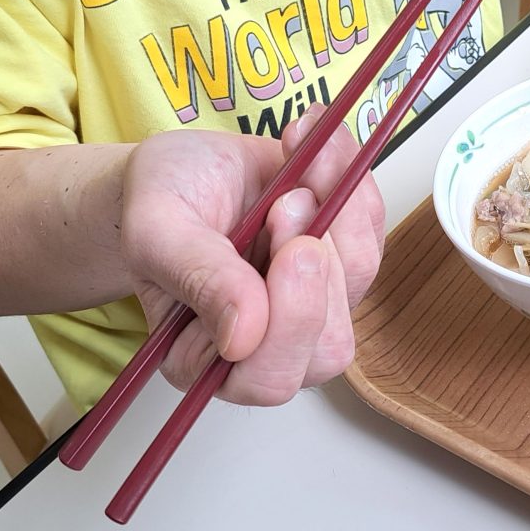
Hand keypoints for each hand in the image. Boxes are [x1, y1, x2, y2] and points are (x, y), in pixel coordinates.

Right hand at [119, 109, 385, 404]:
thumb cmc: (162, 201)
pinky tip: (318, 152)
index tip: (294, 247)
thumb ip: (196, 278)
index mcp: (206, 359)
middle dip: (320, 266)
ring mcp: (313, 305)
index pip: (267, 378)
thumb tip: (242, 338)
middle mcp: (267, 345)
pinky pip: (372, 233)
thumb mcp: (157, 228)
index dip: (292, 320)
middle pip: (329, 346)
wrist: (185, 164)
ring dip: (340, 213)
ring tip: (298, 167)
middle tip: (290, 199)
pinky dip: (353, 185)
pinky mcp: (343, 263)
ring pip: (358, 281)